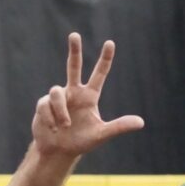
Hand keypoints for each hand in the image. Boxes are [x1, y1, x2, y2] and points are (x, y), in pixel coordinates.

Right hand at [31, 33, 143, 157]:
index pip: (99, 74)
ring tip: (65, 126)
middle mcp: (74, 92)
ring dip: (61, 112)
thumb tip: (141, 122)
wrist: (59, 151)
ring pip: (56, 92)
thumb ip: (119, 127)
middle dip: (74, 50)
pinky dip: (51, 118)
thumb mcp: (102, 134)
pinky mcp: (43, 103)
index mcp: (90, 97)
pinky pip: (46, 105)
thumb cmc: (82, 141)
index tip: (110, 43)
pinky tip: (54, 128)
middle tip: (75, 35)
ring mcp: (58, 97)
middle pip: (73, 66)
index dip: (105, 59)